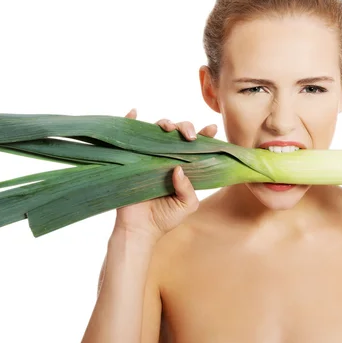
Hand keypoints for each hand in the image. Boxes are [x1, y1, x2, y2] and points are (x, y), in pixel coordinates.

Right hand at [113, 108, 217, 239]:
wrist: (139, 229)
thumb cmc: (164, 218)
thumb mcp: (187, 205)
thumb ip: (189, 189)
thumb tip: (179, 169)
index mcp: (184, 166)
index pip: (196, 146)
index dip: (205, 135)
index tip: (211, 129)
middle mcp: (167, 157)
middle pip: (177, 132)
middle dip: (186, 127)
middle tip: (190, 137)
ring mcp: (149, 156)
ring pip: (157, 129)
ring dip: (165, 123)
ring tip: (169, 129)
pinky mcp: (132, 158)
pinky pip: (130, 134)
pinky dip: (130, 120)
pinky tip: (134, 112)